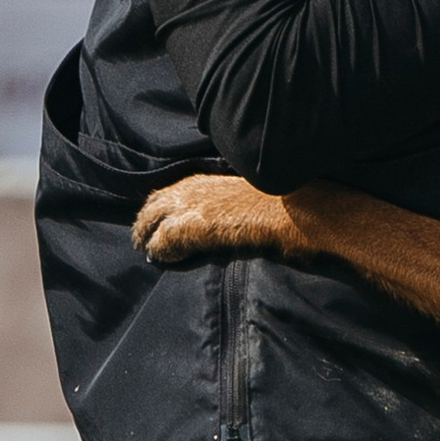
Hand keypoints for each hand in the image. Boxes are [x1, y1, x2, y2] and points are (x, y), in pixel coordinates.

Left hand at [134, 171, 312, 264]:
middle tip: (140, 240)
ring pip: (153, 221)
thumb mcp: (251, 197)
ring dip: (146, 237)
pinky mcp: (196, 225)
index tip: (153, 222)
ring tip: (147, 252)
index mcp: (208, 181)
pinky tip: (161, 259)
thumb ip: (230, 204)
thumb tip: (225, 220)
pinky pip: (165, 240)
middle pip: (154, 204)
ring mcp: (193, 205)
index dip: (159, 209)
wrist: (299, 209)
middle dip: (144, 223)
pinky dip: (160, 250)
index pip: (169, 191)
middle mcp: (195, 188)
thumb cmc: (286, 204)